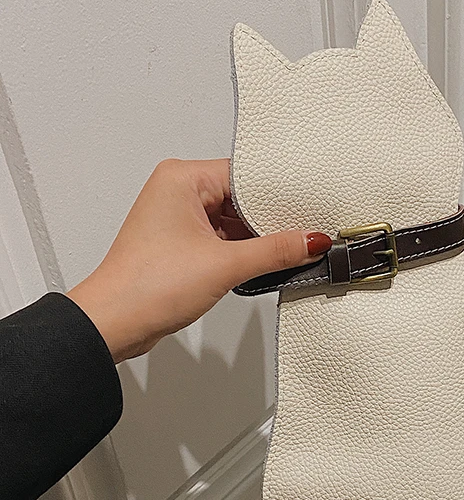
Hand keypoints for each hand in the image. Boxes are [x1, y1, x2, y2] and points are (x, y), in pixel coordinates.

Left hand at [67, 158, 330, 362]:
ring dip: (257, 240)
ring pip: (233, 221)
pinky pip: (222, 240)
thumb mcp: (226, 265)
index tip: (308, 209)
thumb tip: (311, 241)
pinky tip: (264, 264)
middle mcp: (177, 193)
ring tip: (286, 253)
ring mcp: (178, 220)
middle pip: (241, 198)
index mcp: (181, 178)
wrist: (115, 324)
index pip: (246, 175)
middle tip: (303, 234)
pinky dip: (242, 253)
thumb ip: (276, 251)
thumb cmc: (146, 286)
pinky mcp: (180, 245)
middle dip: (270, 220)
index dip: (279, 194)